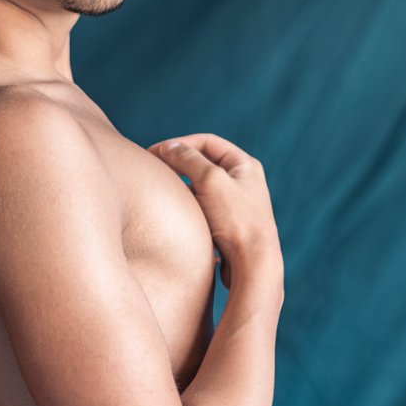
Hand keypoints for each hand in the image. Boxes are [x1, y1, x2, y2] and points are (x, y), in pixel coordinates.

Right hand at [147, 133, 282, 291]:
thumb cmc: (237, 221)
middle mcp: (241, 181)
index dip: (179, 144)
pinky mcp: (225, 223)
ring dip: (180, 185)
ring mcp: (233, 203)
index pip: (206, 141)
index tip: (154, 152)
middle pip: (202, 162)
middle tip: (154, 168)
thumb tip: (169, 147)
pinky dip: (186, 204)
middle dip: (177, 163)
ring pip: (199, 185)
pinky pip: (200, 206)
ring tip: (162, 190)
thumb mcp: (211, 180)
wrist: (252, 264)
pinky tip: (174, 211)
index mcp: (244, 165)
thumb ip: (188, 159)